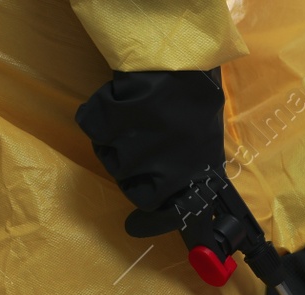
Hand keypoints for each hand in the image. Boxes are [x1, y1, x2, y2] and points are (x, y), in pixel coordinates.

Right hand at [75, 69, 224, 235]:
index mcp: (191, 179)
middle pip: (133, 190)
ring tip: (138, 117)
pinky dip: (102, 115)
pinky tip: (119, 103)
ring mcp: (133, 151)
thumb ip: (196, 175)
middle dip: (135, 172)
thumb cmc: (198, 99)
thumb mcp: (208, 142)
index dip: (150, 224)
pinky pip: (96, 128)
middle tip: (145, 143)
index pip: (168, 218)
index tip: (133, 226)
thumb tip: (193, 206)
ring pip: (112, 158)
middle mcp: (162, 173)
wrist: (178, 58)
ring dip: (119, 140)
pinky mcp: (109, 125)